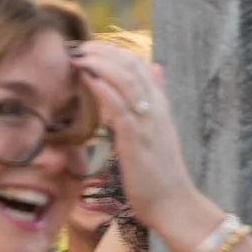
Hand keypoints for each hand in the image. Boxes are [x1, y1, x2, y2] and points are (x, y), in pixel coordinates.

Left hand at [72, 44, 203, 251]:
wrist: (174, 204)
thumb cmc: (162, 173)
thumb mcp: (160, 129)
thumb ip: (156, 98)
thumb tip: (156, 69)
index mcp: (160, 105)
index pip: (137, 64)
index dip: (112, 51)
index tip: (88, 48)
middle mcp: (155, 108)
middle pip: (131, 65)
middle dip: (102, 51)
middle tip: (77, 47)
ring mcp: (147, 122)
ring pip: (126, 80)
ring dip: (100, 63)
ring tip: (78, 56)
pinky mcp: (136, 139)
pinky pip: (120, 107)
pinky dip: (104, 89)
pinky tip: (88, 79)